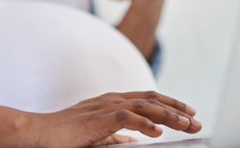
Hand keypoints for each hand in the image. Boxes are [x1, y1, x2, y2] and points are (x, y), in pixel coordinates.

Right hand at [27, 91, 201, 147]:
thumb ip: (118, 136)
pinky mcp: (97, 119)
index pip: (148, 98)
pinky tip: (158, 132)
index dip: (170, 104)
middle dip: (177, 109)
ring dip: (168, 115)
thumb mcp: (98, 133)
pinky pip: (126, 119)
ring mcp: (105, 107)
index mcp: (113, 101)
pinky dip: (144, 124)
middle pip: (151, 99)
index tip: (189, 112)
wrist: (42, 132)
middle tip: (197, 119)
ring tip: (187, 124)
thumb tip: (137, 141)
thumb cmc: (67, 133)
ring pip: (144, 106)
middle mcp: (112, 100)